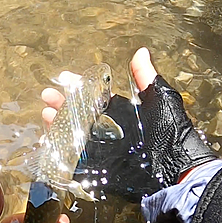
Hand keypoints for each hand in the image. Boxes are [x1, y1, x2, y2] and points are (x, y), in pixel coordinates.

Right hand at [42, 48, 215, 187]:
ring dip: (59, 123)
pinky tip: (51, 140)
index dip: (80, 86)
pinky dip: (62, 150)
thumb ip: (147, 78)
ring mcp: (103, 149)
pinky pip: (76, 159)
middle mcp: (110, 129)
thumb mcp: (161, 100)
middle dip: (63, 104)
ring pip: (75, 135)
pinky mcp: (99, 169)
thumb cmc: (171, 132)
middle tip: (47, 95)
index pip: (96, 96)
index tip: (65, 77)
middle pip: (81, 115)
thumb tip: (141, 52)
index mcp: (122, 112)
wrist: (175, 170)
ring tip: (46, 113)